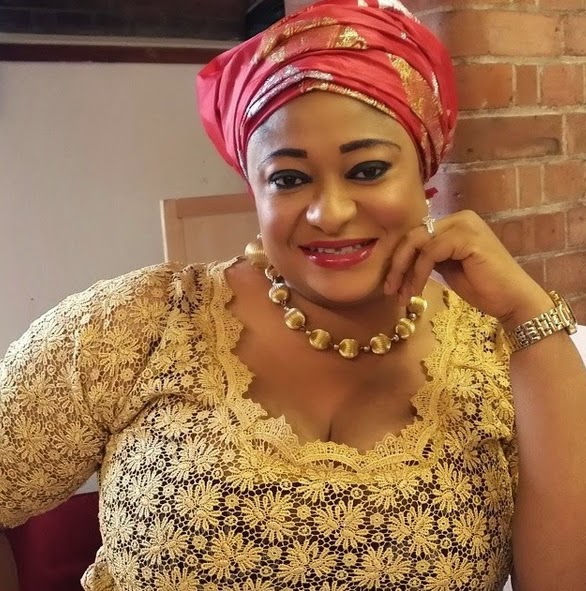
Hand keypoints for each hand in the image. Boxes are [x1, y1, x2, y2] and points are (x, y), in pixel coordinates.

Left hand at [384, 210, 551, 326]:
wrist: (513, 301)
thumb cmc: (483, 287)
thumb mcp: (447, 268)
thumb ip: (428, 257)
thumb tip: (399, 260)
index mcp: (455, 222)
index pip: (415, 234)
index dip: (398, 258)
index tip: (390, 283)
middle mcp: (459, 218)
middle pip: (412, 235)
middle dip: (396, 264)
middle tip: (389, 290)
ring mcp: (464, 225)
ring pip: (417, 242)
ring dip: (404, 271)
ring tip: (400, 295)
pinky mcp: (467, 238)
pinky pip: (429, 253)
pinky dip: (418, 273)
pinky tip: (416, 291)